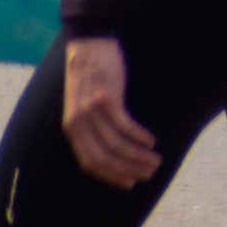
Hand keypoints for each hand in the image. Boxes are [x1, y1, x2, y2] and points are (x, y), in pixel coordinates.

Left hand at [59, 38, 163, 185]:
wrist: (88, 44)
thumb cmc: (90, 75)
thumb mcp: (81, 105)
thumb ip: (89, 127)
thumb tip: (109, 150)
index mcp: (72, 128)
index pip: (90, 163)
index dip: (111, 176)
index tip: (130, 182)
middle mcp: (78, 123)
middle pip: (104, 158)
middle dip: (128, 170)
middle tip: (148, 173)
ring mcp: (91, 111)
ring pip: (117, 144)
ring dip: (139, 156)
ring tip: (155, 160)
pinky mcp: (106, 98)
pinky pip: (125, 125)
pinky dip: (139, 137)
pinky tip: (151, 141)